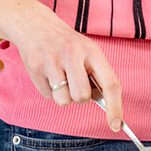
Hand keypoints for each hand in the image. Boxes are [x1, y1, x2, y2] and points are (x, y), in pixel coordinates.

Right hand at [11, 10, 122, 130]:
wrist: (36, 25)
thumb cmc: (67, 44)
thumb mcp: (88, 52)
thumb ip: (97, 75)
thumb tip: (105, 104)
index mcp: (92, 52)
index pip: (110, 83)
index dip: (115, 107)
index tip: (116, 125)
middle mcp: (73, 55)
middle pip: (82, 97)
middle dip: (79, 97)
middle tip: (74, 83)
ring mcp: (52, 61)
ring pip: (63, 101)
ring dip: (63, 95)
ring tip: (59, 77)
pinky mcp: (35, 67)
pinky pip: (47, 95)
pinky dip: (49, 90)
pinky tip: (47, 74)